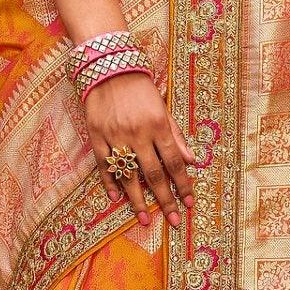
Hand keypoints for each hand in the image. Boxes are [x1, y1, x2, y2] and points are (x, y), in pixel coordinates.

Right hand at [84, 69, 198, 227]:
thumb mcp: (163, 108)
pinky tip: (116, 198)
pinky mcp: (96, 136)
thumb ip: (177, 136)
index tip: (188, 203)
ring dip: (137, 201)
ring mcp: (115, 136)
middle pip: (153, 175)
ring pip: (128, 176)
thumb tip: (192, 161)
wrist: (109, 67)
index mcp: (158, 126)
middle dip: (165, 201)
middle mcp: (138, 134)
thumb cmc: (141, 88)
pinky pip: (103, 165)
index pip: (174, 163)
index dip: (183, 185)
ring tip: (145, 220)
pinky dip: (109, 183)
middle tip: (174, 221)